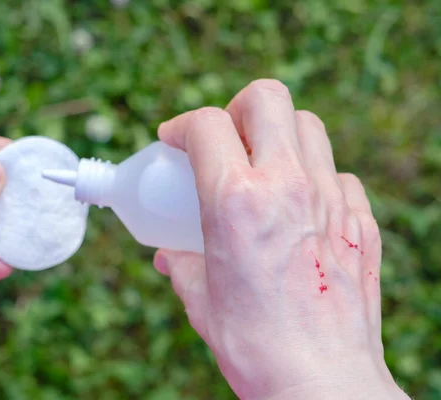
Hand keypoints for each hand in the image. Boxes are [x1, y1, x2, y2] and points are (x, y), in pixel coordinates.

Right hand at [154, 80, 408, 398]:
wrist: (322, 384)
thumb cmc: (256, 346)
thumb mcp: (201, 299)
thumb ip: (183, 265)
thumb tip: (171, 256)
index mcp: (236, 202)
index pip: (205, 125)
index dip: (180, 126)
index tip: (172, 142)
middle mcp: (287, 187)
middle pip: (266, 98)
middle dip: (235, 108)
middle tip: (223, 140)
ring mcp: (331, 200)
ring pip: (308, 125)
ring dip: (277, 134)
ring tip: (259, 166)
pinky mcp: (362, 222)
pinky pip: (338, 173)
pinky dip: (314, 176)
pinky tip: (298, 206)